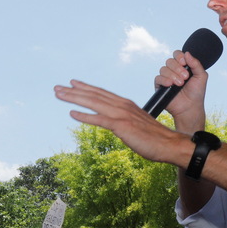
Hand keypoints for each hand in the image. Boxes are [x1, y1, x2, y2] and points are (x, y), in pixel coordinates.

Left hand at [54, 80, 190, 165]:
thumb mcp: (136, 125)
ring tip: (59, 94)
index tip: (73, 83)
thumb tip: (115, 123)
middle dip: (74, 91)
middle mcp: (122, 106)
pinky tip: (72, 114)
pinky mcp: (122, 126)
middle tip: (57, 88)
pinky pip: (100, 120)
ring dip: (75, 98)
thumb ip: (124, 121)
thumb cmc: (154, 137)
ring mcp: (122, 115)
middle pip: (94, 95)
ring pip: (94, 103)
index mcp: (125, 104)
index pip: (102, 93)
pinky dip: (85, 116)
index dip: (86, 87)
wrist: (170, 144)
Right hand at [154, 50, 209, 128]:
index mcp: (183, 66)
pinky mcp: (160, 86)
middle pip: (169, 61)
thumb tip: (187, 53)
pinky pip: (158, 78)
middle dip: (178, 68)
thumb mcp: (201, 76)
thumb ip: (196, 64)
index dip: (179, 56)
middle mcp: (173, 71)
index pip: (177, 54)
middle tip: (185, 77)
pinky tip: (170, 85)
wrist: (190, 107)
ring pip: (163, 69)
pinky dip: (164, 80)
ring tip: (180, 84)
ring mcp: (166, 78)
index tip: (184, 63)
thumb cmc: (196, 93)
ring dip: (173, 75)